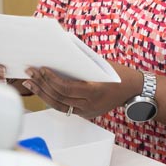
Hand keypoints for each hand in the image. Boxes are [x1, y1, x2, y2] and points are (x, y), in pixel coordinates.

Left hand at [22, 63, 139, 118]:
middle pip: (59, 98)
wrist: (135, 90)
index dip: (51, 79)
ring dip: (43, 94)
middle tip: (30, 74)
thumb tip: (61, 51)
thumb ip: (82, 62)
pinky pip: (65, 108)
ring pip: (59, 105)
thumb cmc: (119, 73)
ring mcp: (87, 112)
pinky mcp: (86, 114)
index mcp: (94, 92)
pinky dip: (52, 99)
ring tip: (31, 83)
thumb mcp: (101, 64)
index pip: (66, 88)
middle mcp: (90, 105)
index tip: (41, 69)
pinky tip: (42, 90)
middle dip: (42, 85)